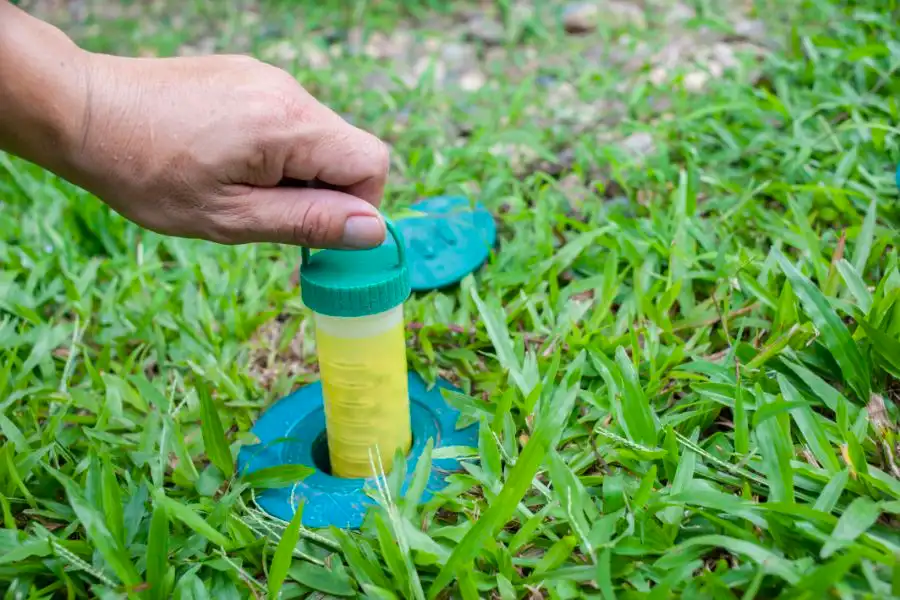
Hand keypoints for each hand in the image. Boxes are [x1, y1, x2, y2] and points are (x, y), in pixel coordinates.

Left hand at [62, 52, 388, 248]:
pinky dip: (275, 149)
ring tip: (237, 183)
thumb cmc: (147, 172)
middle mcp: (287, 91)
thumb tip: (373, 231)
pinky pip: (288, 119)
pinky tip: (226, 158)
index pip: (372, 163)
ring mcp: (267, 77)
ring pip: (318, 136)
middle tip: (263, 210)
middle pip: (346, 149)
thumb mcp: (230, 216)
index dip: (356, 205)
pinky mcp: (249, 75)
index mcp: (288, 125)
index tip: (312, 227)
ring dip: (296, 171)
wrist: (84, 111)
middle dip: (321, 190)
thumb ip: (308, 221)